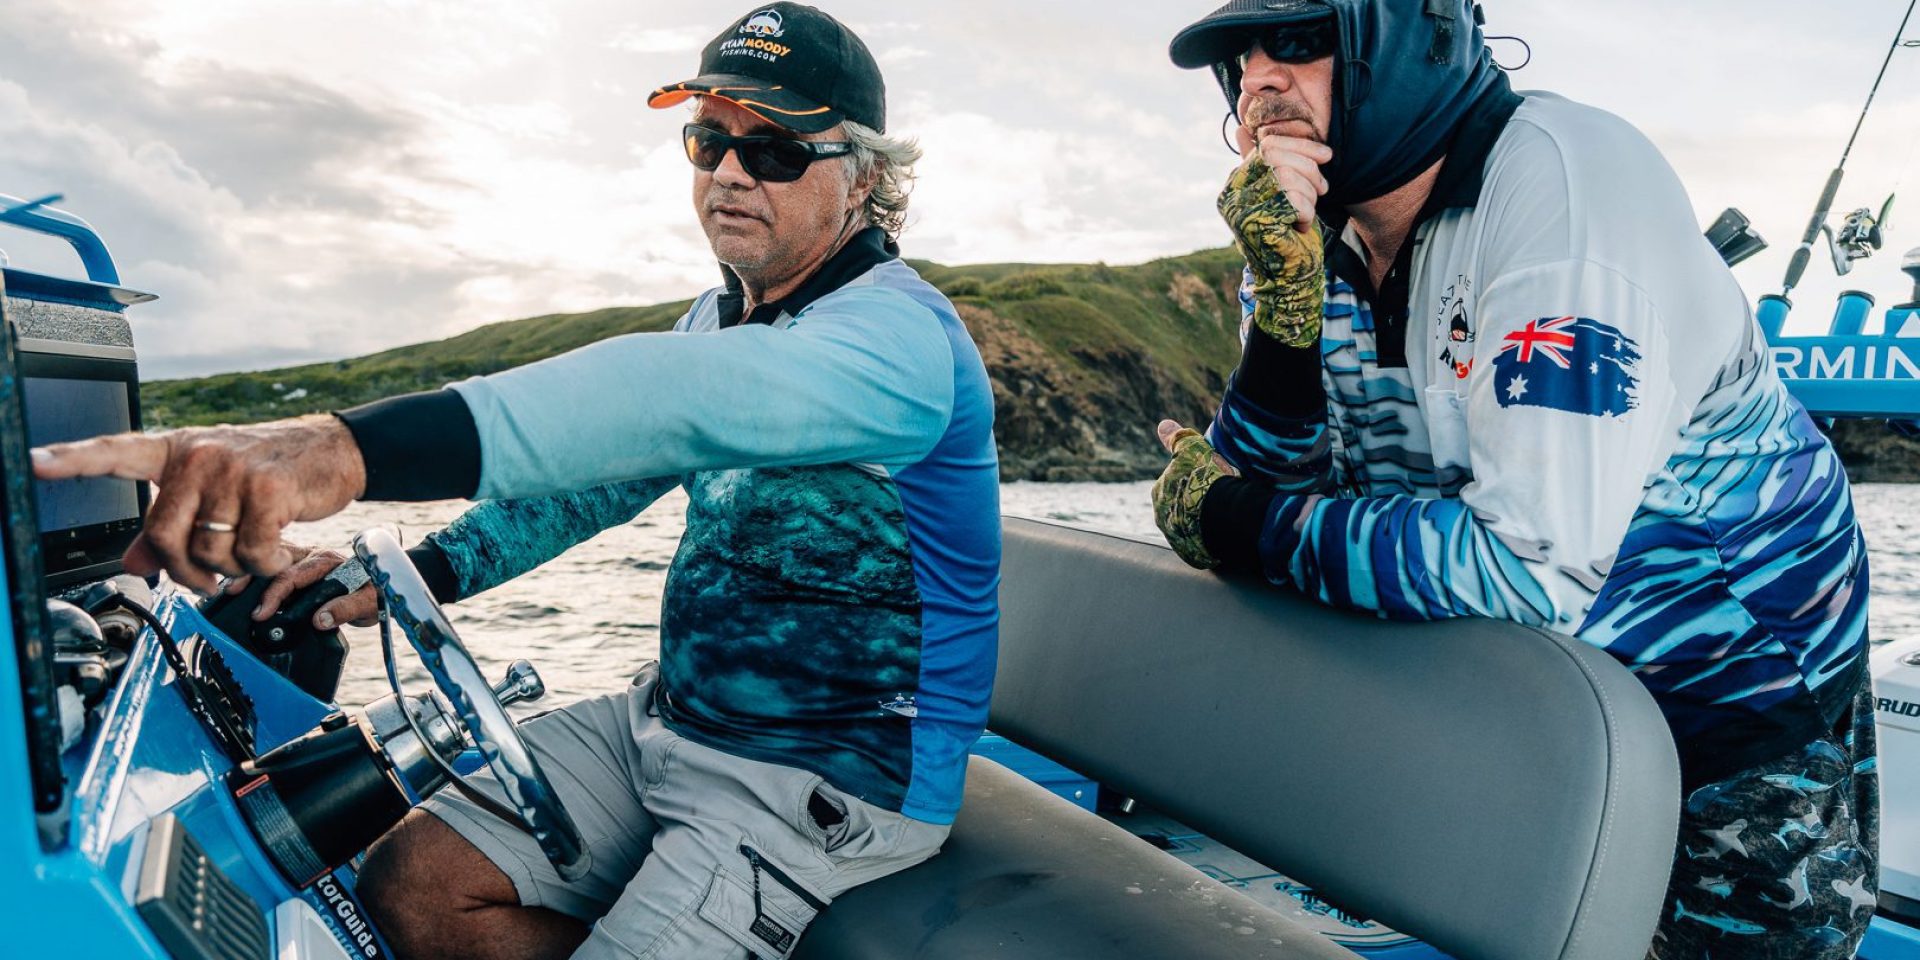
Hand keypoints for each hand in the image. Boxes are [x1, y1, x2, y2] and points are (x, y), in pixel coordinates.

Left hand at [31, 415, 367, 592]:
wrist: (333, 451)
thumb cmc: (271, 471)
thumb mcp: (216, 492)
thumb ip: (173, 526)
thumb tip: (135, 563)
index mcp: (176, 451)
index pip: (115, 452)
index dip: (72, 460)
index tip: (34, 462)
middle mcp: (199, 456)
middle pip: (163, 536)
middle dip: (186, 571)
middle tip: (208, 579)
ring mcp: (233, 470)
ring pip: (209, 552)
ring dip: (235, 569)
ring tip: (256, 554)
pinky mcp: (269, 489)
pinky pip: (251, 553)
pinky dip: (266, 565)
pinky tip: (279, 550)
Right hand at [226, 545, 378, 629]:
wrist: (380, 588)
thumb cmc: (374, 594)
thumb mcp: (367, 604)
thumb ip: (345, 609)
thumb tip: (319, 619)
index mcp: (328, 562)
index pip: (294, 575)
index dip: (275, 595)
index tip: (261, 614)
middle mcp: (313, 555)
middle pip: (275, 562)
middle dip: (252, 578)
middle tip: (232, 595)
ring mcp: (303, 557)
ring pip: (271, 558)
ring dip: (250, 571)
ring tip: (229, 588)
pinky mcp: (297, 564)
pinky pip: (272, 564)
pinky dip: (255, 571)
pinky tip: (240, 583)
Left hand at [1152, 419, 1237, 569]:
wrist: (1223, 514)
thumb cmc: (1208, 478)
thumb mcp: (1192, 449)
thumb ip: (1177, 438)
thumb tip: (1162, 425)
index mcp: (1160, 494)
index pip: (1173, 486)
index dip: (1192, 481)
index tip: (1209, 481)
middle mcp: (1163, 518)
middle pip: (1180, 509)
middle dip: (1195, 505)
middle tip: (1220, 499)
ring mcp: (1177, 539)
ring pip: (1191, 529)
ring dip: (1204, 525)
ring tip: (1226, 518)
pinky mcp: (1193, 555)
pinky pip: (1202, 548)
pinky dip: (1212, 542)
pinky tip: (1226, 535)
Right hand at [1218, 141, 1326, 348]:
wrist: (1289, 279)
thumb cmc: (1287, 234)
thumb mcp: (1276, 192)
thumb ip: (1261, 163)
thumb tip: (1242, 130)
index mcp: (1235, 184)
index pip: (1268, 145)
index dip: (1302, 146)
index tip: (1327, 156)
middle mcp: (1231, 196)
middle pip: (1278, 157)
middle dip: (1309, 169)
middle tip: (1322, 189)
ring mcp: (1241, 211)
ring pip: (1288, 178)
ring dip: (1309, 196)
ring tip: (1307, 213)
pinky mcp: (1257, 227)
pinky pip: (1294, 202)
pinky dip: (1307, 214)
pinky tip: (1300, 228)